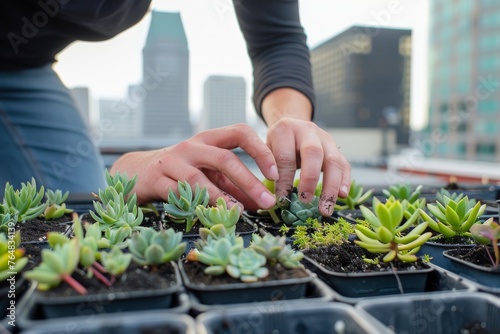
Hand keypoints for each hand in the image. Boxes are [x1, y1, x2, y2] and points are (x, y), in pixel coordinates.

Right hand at [110, 124, 278, 210]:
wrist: (136, 171)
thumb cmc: (179, 171)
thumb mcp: (208, 173)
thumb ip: (233, 186)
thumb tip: (261, 203)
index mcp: (209, 140)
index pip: (240, 132)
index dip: (260, 150)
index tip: (274, 173)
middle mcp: (191, 147)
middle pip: (225, 159)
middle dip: (249, 181)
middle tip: (267, 202)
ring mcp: (172, 162)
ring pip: (199, 179)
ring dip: (222, 198)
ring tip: (239, 212)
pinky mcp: (156, 180)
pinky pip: (177, 194)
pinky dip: (195, 205)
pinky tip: (207, 215)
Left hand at [262, 88, 350, 215]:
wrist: (292, 128)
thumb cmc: (277, 145)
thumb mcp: (267, 152)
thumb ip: (269, 169)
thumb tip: (276, 198)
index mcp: (285, 130)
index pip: (286, 157)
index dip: (284, 180)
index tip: (283, 199)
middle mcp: (308, 131)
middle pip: (313, 153)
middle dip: (310, 179)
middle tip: (305, 200)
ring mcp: (326, 139)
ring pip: (333, 161)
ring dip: (330, 187)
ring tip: (325, 208)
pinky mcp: (337, 149)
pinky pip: (344, 165)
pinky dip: (344, 181)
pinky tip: (342, 196)